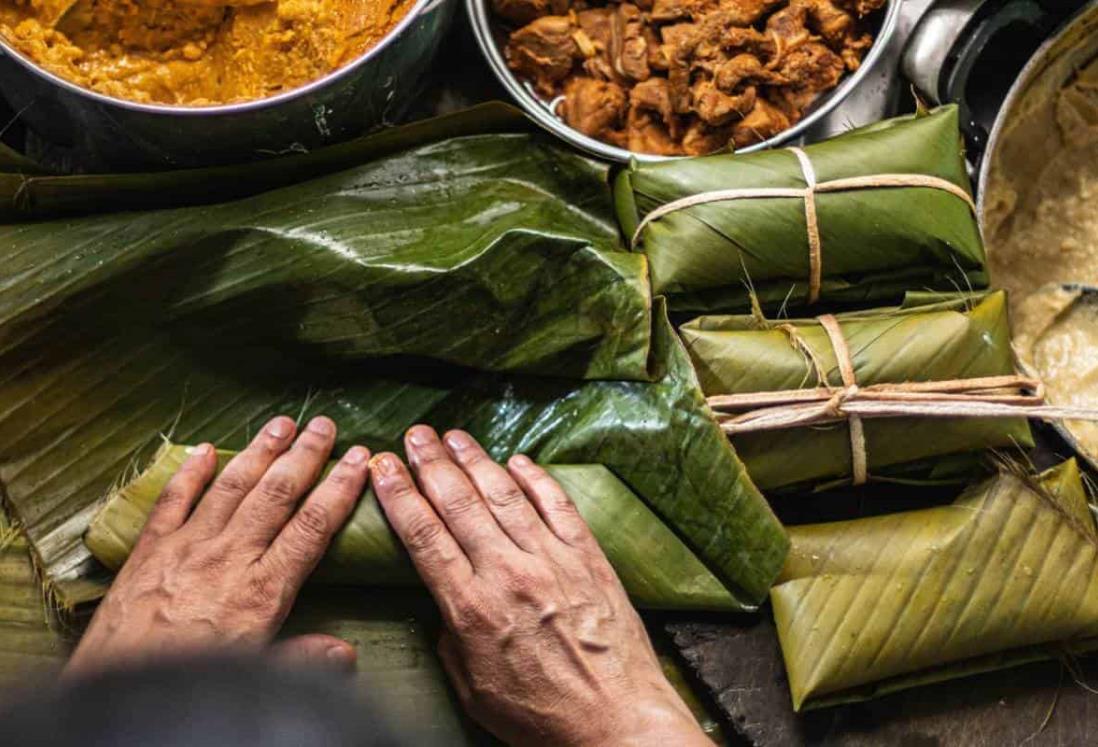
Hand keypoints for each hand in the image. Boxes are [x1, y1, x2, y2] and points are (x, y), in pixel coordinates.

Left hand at [66, 415, 369, 677]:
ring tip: (282, 424)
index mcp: (263, 589)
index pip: (312, 526)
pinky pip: (173, 501)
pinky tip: (205, 449)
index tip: (358, 461)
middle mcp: (230, 556)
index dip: (339, 490)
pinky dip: (190, 473)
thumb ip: (303, 657)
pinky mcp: (150, 550)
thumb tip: (346, 652)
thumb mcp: (258, 674)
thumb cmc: (192, 680)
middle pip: (276, 494)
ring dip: (259, 452)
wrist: (122, 687)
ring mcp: (188, 547)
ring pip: (232, 487)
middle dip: (304, 456)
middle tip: (324, 426)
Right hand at [372, 426, 709, 746]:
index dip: (399, 495)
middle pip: (459, 504)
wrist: (617, 721)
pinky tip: (517, 461)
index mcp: (472, 608)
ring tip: (454, 436)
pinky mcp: (588, 558)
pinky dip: (535, 479)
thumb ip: (451, 640)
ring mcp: (552, 561)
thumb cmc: (542, 717)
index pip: (425, 536)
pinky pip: (558, 506)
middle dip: (431, 464)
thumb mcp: (473, 689)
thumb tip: (444, 605)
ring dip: (475, 460)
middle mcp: (509, 574)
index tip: (382, 466)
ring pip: (505, 495)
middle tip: (414, 435)